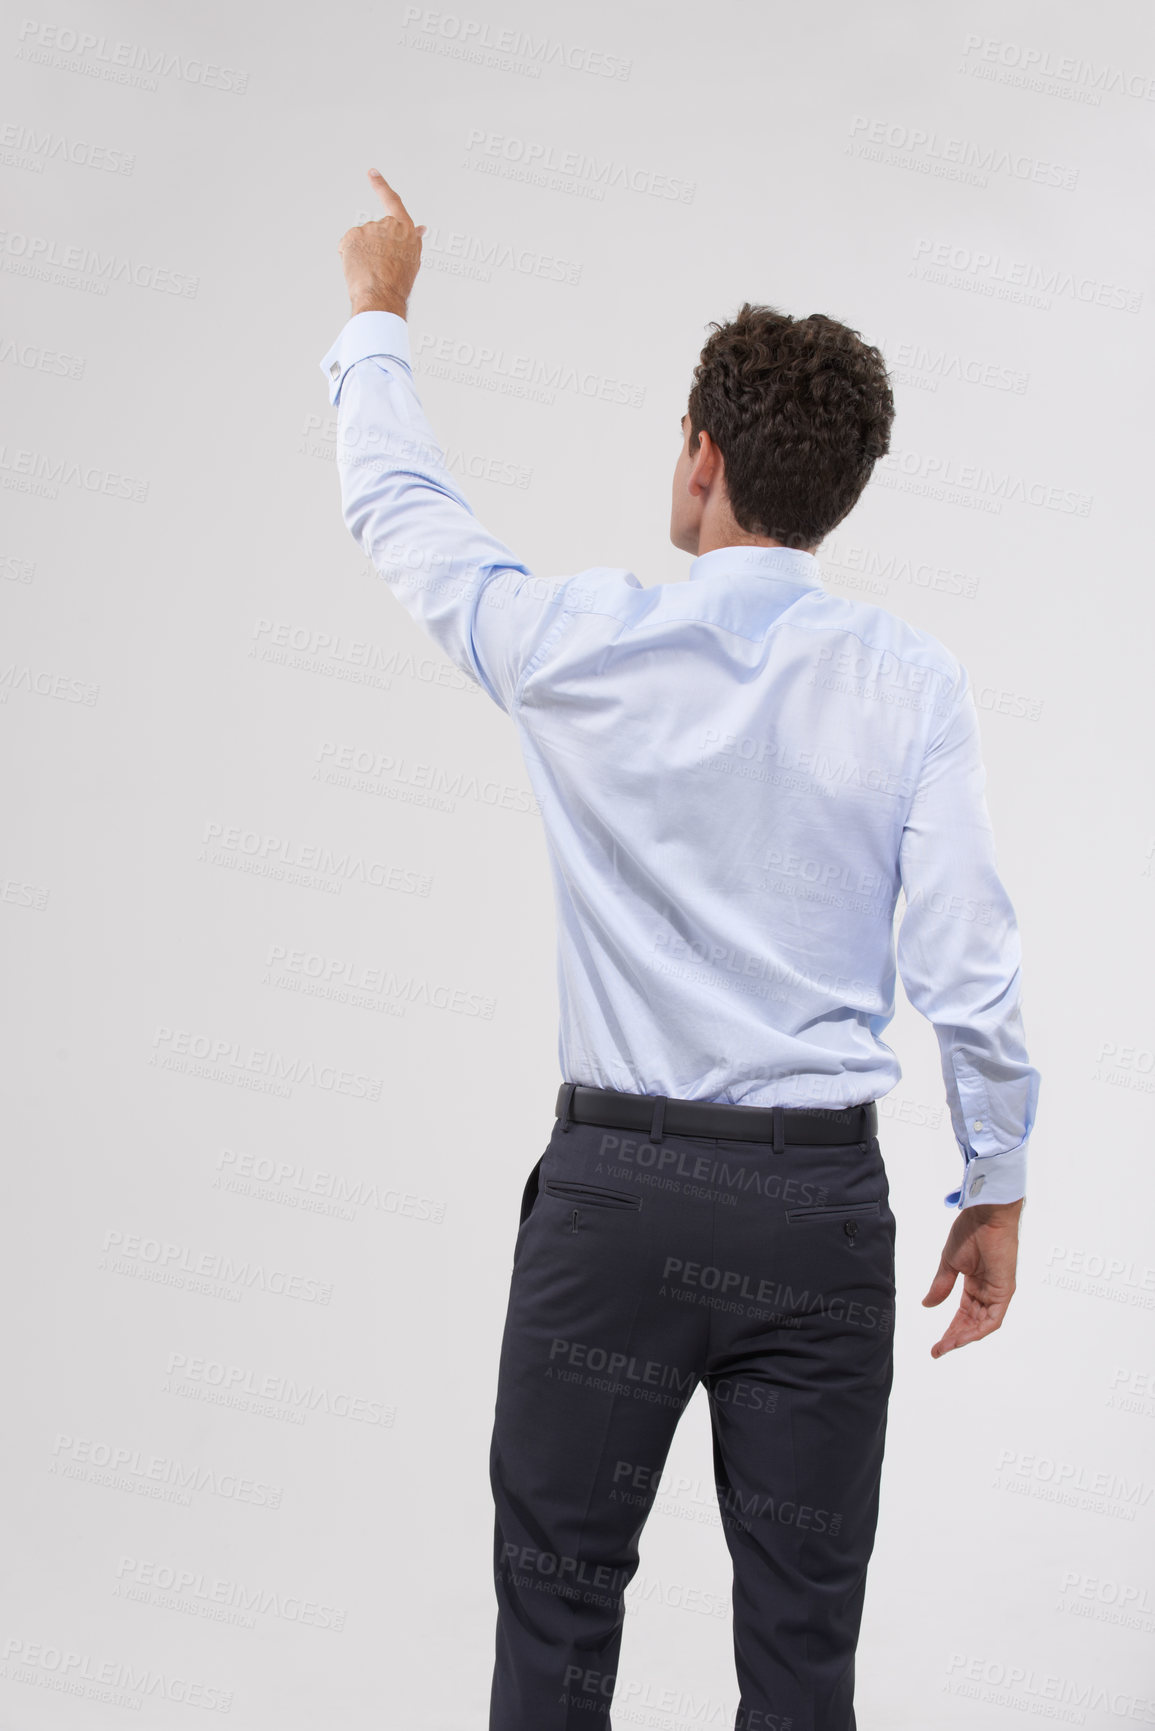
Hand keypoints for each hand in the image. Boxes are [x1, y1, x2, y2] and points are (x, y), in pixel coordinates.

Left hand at [337, 169, 426, 319]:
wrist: (381, 297)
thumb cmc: (398, 285)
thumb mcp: (413, 259)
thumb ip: (413, 239)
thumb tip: (421, 228)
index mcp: (406, 229)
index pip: (392, 201)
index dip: (381, 186)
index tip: (372, 173)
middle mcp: (388, 224)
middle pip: (374, 231)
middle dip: (373, 246)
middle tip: (379, 268)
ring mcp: (369, 228)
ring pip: (360, 240)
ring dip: (361, 253)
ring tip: (370, 271)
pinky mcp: (352, 236)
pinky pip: (347, 246)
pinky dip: (349, 257)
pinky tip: (357, 269)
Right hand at [922, 1197, 1022, 1356]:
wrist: (986, 1215)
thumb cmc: (970, 1231)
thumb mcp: (949, 1263)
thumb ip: (941, 1285)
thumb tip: (927, 1305)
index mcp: (975, 1284)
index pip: (963, 1313)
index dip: (950, 1329)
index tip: (935, 1344)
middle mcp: (988, 1292)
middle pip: (971, 1322)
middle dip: (954, 1338)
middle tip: (938, 1350)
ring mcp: (997, 1293)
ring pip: (982, 1325)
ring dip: (964, 1337)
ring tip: (946, 1346)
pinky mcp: (1004, 1291)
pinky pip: (993, 1319)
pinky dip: (978, 1330)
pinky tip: (962, 1337)